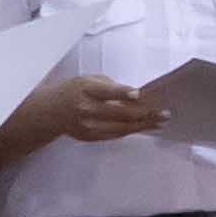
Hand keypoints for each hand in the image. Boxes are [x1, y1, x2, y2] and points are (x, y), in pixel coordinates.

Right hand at [41, 74, 168, 145]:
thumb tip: (134, 95)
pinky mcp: (91, 136)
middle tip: (163, 113)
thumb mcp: (88, 80)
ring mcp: (89, 125)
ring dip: (143, 125)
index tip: (139, 94)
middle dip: (144, 113)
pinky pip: (116, 134)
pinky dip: (132, 130)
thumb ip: (109, 86)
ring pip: (121, 127)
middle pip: (119, 113)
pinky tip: (145, 127)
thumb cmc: (75, 90)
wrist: (52, 111)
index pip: (107, 92)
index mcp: (86, 89)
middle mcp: (87, 109)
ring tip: (160, 122)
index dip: (124, 93)